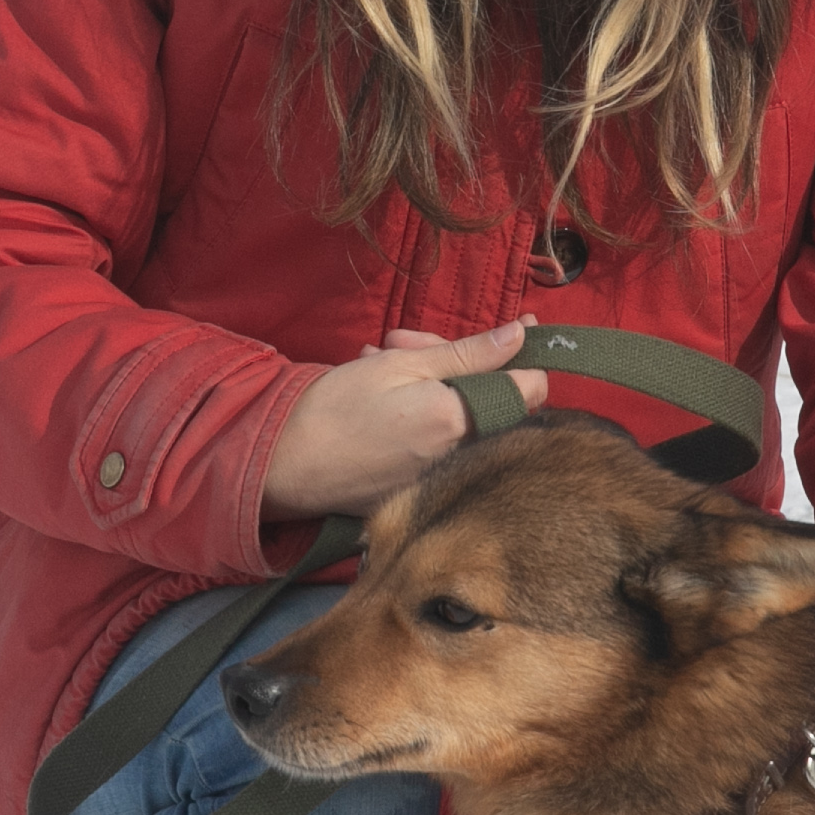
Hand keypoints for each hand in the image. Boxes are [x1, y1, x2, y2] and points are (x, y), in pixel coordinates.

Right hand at [259, 318, 545, 519]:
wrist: (284, 462)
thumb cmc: (337, 407)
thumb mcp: (403, 364)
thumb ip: (468, 353)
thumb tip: (521, 336)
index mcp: (461, 420)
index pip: (530, 388)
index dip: (525, 355)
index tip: (515, 329)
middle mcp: (461, 455)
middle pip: (492, 397)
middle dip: (460, 360)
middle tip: (409, 341)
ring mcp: (441, 474)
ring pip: (463, 413)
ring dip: (434, 380)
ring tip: (382, 358)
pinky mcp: (421, 485)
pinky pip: (440, 438)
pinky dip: (421, 411)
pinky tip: (384, 393)